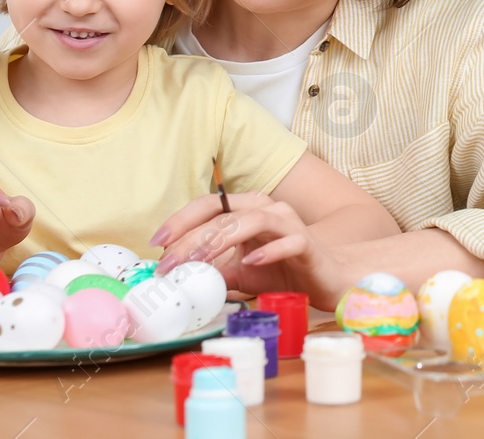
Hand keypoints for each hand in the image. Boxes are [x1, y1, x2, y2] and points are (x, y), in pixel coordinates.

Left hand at [154, 193, 351, 309]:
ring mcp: (288, 223)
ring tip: (200, 260)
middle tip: (169, 264)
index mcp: (246, 209)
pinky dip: (268, 250)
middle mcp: (266, 208)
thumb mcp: (238, 273)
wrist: (326, 277)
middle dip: (191, 239)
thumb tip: (175, 277)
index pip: (207, 206)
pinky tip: (251, 262)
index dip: (180, 221)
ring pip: (250, 220)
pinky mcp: (307, 243)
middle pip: (222, 214)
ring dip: (221, 239)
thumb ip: (211, 271)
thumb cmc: (281, 270)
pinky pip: (288, 241)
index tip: (157, 243)